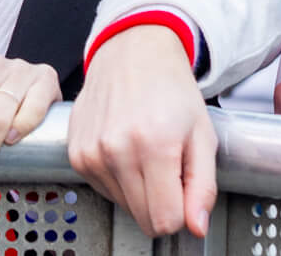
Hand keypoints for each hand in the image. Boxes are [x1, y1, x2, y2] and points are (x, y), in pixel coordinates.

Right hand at [67, 26, 215, 237]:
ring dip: (139, 189)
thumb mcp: (202, 134)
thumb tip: (196, 227)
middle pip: (143, 219)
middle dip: (161, 202)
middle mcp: (116, 150)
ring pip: (123, 207)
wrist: (132, 52)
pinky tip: (126, 149)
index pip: (165, 220)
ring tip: (146, 152)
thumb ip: (203, 186)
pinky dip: (119, 179)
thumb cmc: (170, 89)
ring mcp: (91, 153)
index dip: (181, 212)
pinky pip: (104, 190)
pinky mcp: (76, 154)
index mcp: (154, 145)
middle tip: (168, 166)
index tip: (183, 188)